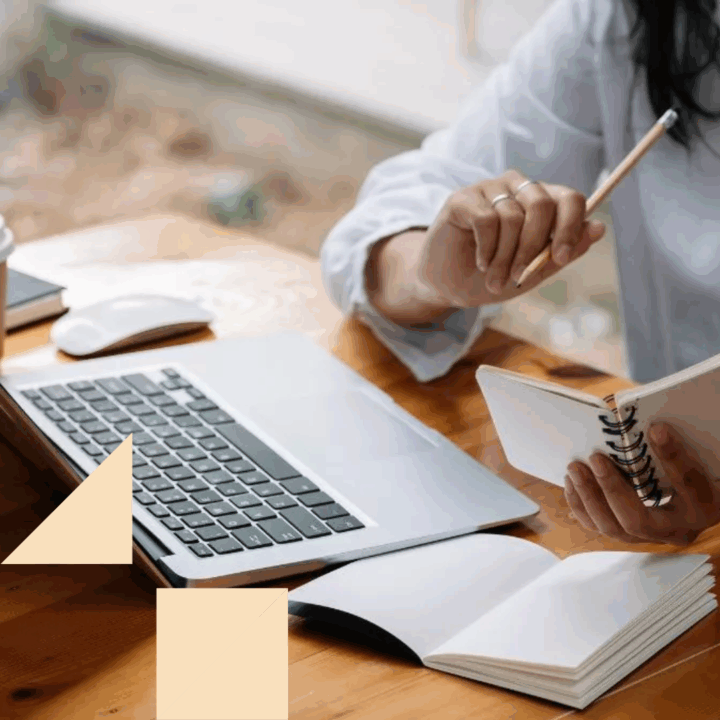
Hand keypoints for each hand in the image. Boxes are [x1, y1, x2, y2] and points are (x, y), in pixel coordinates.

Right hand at [421, 168, 606, 306]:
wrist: (448, 285)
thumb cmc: (491, 276)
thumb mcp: (533, 272)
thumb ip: (563, 252)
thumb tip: (599, 227)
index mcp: (540, 202)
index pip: (570, 198)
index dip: (571, 227)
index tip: (562, 258)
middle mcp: (517, 188)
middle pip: (542, 204)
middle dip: (533, 247)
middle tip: (519, 276)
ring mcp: (488, 189)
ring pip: (512, 216)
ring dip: (505, 257)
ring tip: (494, 278)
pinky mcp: (462, 198)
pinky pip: (487, 219)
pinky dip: (487, 249)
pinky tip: (480, 262)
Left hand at [564, 422, 719, 544]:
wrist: (695, 501)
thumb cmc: (694, 470)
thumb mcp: (697, 459)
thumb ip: (674, 446)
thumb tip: (651, 424)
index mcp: (705, 505)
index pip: (690, 484)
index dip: (673, 457)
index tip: (656, 428)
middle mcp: (678, 529)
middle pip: (638, 521)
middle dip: (612, 489)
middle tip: (596, 458)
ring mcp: (651, 536)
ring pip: (614, 529)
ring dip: (589, 496)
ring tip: (575, 467)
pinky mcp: (629, 535)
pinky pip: (599, 527)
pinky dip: (581, 505)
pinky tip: (572, 482)